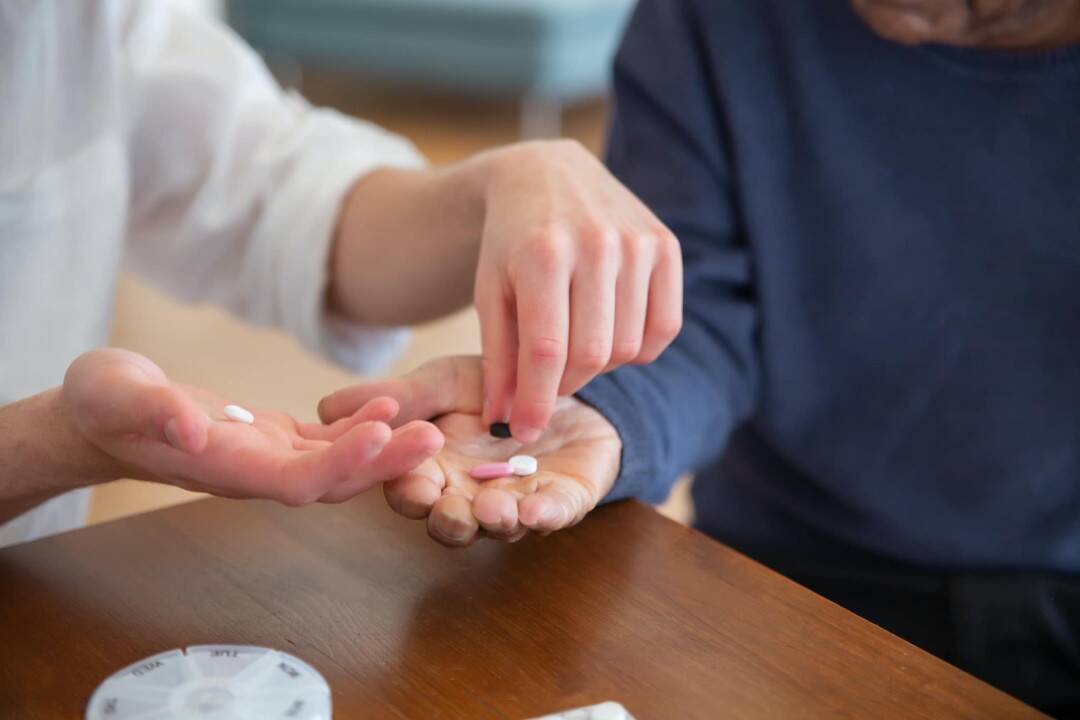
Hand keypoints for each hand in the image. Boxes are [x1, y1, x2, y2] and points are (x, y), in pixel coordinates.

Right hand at [61, 348, 442, 505]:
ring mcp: (265, 458)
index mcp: (223, 467)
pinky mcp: (271, 438)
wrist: (99, 416)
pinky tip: (389, 405)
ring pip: (335, 463)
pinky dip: (357, 427)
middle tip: (433, 436)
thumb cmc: (102, 403)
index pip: (293, 481)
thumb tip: (193, 428)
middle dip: (382, 461)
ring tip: (428, 422)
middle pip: (330, 479)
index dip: (340, 464)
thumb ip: (154, 411)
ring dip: (382, 447)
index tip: (382, 436)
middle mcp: (253, 471)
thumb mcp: (116, 394)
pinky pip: (323, 441)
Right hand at [319, 356, 621, 546]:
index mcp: (434, 471)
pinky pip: (554, 514)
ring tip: (492, 510)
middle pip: (449, 522)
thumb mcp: (444, 382)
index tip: (410, 480)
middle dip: (448, 519)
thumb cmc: (496, 386)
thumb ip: (399, 397)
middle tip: (448, 507)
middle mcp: (470, 496)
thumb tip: (325, 407)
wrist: (564, 379)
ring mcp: (517, 502)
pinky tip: (536, 508)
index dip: (407, 490)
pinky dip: (545, 516)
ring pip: (499, 527)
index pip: (410, 492)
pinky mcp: (563, 499)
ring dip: (493, 523)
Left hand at [473, 141, 681, 441]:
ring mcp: (637, 242)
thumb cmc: (510, 242)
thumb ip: (497, 358)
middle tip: (549, 379)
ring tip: (575, 345)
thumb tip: (503, 422)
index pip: (546, 351)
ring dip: (600, 364)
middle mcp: (596, 243)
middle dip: (566, 384)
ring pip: (628, 346)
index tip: (524, 430)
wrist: (545, 174)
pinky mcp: (666, 245)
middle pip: (592, 354)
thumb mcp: (490, 293)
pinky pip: (663, 328)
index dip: (536, 401)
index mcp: (542, 253)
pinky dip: (638, 348)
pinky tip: (610, 331)